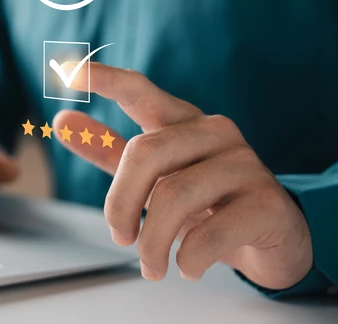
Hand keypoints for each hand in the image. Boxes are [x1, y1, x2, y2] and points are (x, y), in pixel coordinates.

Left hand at [54, 62, 312, 289]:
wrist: (275, 238)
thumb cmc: (207, 200)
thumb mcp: (155, 176)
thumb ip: (109, 150)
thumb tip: (62, 122)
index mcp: (183, 122)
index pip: (141, 92)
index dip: (106, 80)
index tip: (69, 71)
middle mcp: (215, 134)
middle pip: (145, 154)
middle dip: (121, 203)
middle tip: (120, 238)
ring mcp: (245, 165)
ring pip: (174, 197)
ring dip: (151, 242)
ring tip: (151, 266)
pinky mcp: (267, 204)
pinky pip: (209, 233)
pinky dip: (187, 258)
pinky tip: (187, 266)